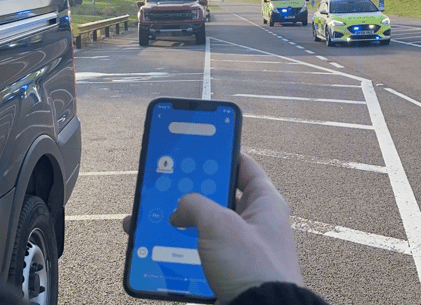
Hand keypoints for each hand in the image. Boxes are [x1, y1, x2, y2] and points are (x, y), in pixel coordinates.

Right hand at [168, 152, 302, 303]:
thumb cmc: (252, 267)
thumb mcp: (219, 225)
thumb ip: (196, 205)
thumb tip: (179, 210)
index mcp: (265, 203)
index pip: (245, 167)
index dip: (224, 154)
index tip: (201, 148)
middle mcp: (256, 223)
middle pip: (220, 198)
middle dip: (193, 193)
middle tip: (169, 185)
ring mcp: (242, 249)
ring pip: (206, 228)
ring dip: (182, 224)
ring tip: (155, 220)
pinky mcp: (229, 271)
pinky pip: (202, 254)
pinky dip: (181, 251)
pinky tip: (159, 249)